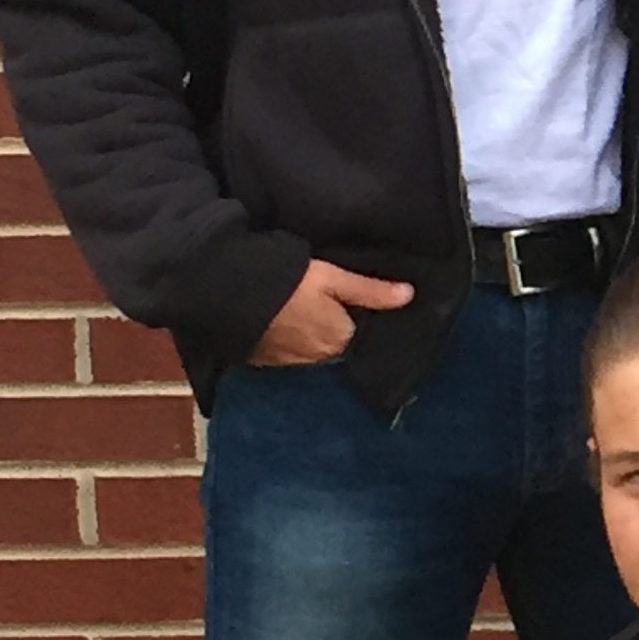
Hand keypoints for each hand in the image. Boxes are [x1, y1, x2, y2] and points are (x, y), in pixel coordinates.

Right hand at [250, 257, 414, 364]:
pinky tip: (275, 318)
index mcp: (340, 338)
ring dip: (305, 330)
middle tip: (316, 293)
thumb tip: (410, 295)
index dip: (351, 308)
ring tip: (295, 304)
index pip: (356, 326)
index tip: (341, 291)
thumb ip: (371, 290)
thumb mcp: (332, 278)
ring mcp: (288, 361)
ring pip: (308, 344)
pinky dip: (283, 336)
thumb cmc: (287, 283)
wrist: (228, 295)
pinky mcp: (263, 360)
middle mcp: (318, 357)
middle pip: (333, 337)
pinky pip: (282, 348)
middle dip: (328, 321)